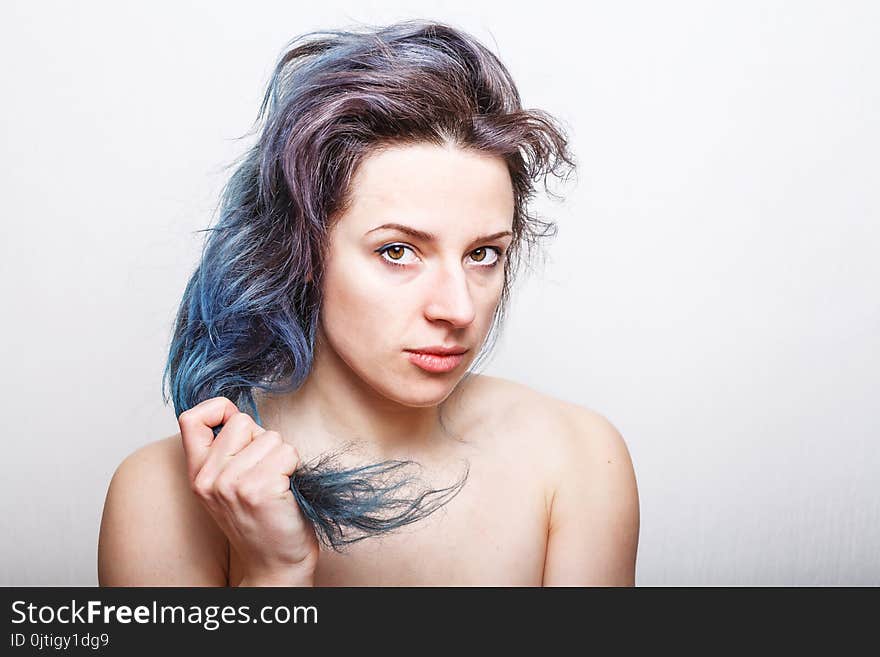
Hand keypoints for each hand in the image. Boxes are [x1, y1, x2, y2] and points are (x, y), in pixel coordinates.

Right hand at [178, 397, 318, 585]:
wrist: (275, 563)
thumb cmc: (261, 519)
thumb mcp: (228, 485)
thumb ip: (226, 451)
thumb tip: (235, 413)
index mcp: (197, 474)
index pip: (191, 418)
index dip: (219, 411)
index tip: (239, 430)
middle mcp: (208, 478)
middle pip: (242, 421)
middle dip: (262, 439)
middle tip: (264, 471)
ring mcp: (231, 484)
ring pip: (270, 436)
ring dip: (282, 456)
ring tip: (276, 485)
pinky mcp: (258, 489)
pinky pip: (287, 452)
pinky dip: (294, 467)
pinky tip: (285, 492)